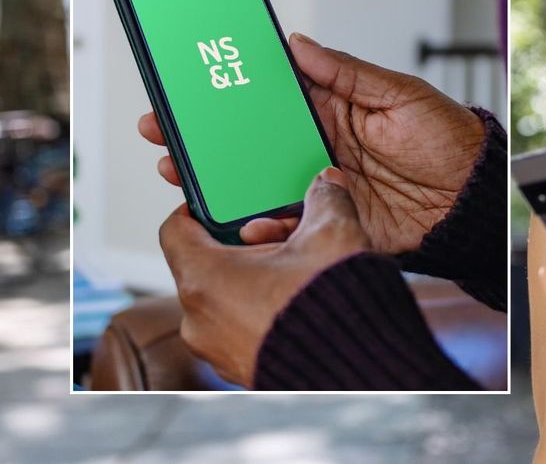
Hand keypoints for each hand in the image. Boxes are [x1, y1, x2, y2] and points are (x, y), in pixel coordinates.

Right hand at [139, 32, 483, 253]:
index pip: (268, 99)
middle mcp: (319, 146)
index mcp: (331, 110)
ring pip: (258, 184)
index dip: (227, 95)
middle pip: (250, 144)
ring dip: (220, 183)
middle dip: (204, 141)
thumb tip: (296, 42)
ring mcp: (320, 185)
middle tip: (162, 134)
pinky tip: (245, 220)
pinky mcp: (331, 221)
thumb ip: (345, 73)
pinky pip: (289, 224)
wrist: (473, 197)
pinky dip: (265, 225)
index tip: (185, 87)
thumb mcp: (398, 94)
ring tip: (183, 176)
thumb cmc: (446, 137)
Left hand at [159, 166, 369, 387]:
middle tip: (285, 237)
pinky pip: (240, 329)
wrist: (362, 367)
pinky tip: (301, 303)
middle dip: (245, 245)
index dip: (199, 210)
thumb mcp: (332, 234)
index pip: (175, 230)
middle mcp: (199, 320)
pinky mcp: (240, 371)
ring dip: (256, 279)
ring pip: (225, 298)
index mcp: (206, 278)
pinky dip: (263, 312)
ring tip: (299, 272)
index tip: (225, 206)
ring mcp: (217, 351)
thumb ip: (324, 199)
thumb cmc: (335, 303)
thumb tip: (326, 182)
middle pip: (207, 265)